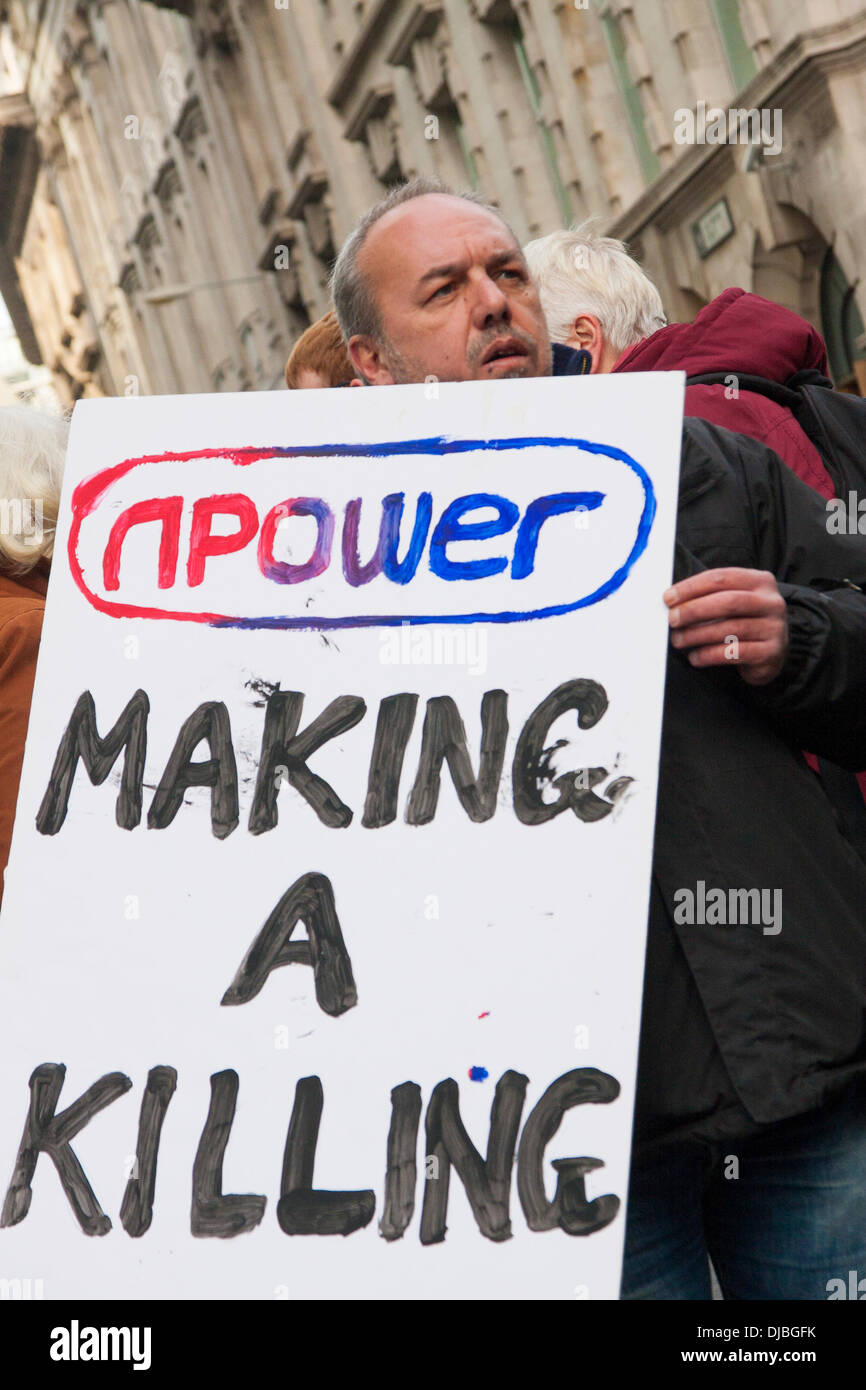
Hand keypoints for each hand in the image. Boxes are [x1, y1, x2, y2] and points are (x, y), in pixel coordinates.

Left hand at [664, 568, 788, 685]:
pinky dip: (709, 655)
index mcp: (760, 581)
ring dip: (697, 634)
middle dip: (694, 610)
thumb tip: (672, 601)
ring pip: (730, 628)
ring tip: (678, 640)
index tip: (669, 597)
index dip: (692, 587)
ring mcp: (774, 627)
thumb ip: (710, 596)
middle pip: (727, 601)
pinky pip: (734, 653)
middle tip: (672, 619)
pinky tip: (695, 657)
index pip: (722, 578)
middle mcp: (771, 602)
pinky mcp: (770, 652)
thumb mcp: (734, 601)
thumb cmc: (745, 621)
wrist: (773, 652)